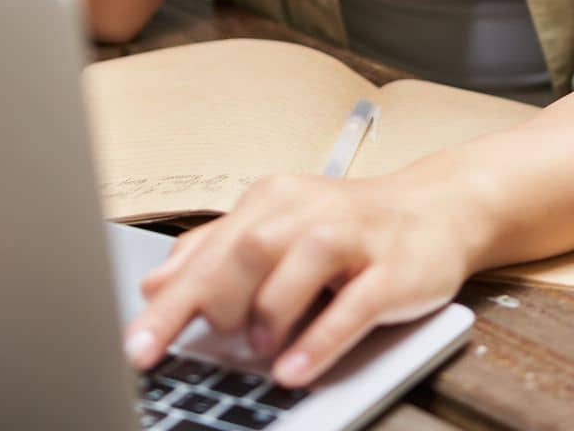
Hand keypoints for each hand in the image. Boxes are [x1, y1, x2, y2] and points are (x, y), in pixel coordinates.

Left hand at [124, 168, 485, 389]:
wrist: (435, 210)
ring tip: (258, 350)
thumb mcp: (277, 230)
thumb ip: (217, 254)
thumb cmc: (348, 228)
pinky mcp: (392, 271)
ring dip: (269, 314)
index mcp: (274, 201)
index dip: (171, 303)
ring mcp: (354, 238)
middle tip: (215, 338)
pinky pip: (352, 306)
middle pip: (248, 248)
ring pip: (298, 265)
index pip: (210, 249)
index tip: (137, 347)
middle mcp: (309, 211)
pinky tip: (292, 372)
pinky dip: (318, 342)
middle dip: (219, 300)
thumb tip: (155, 284)